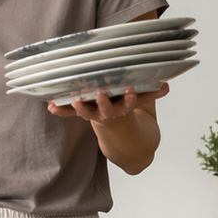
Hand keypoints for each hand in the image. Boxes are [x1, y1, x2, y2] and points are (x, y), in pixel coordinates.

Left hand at [49, 83, 168, 122]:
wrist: (117, 131)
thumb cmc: (126, 107)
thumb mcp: (141, 103)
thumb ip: (152, 94)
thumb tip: (167, 86)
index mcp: (123, 109)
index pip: (128, 103)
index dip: (129, 98)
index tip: (130, 91)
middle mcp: (108, 113)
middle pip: (105, 109)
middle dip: (103, 102)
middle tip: (100, 93)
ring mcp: (93, 114)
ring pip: (86, 112)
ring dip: (80, 107)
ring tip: (74, 100)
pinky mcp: (82, 113)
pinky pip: (70, 113)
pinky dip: (60, 110)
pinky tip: (50, 106)